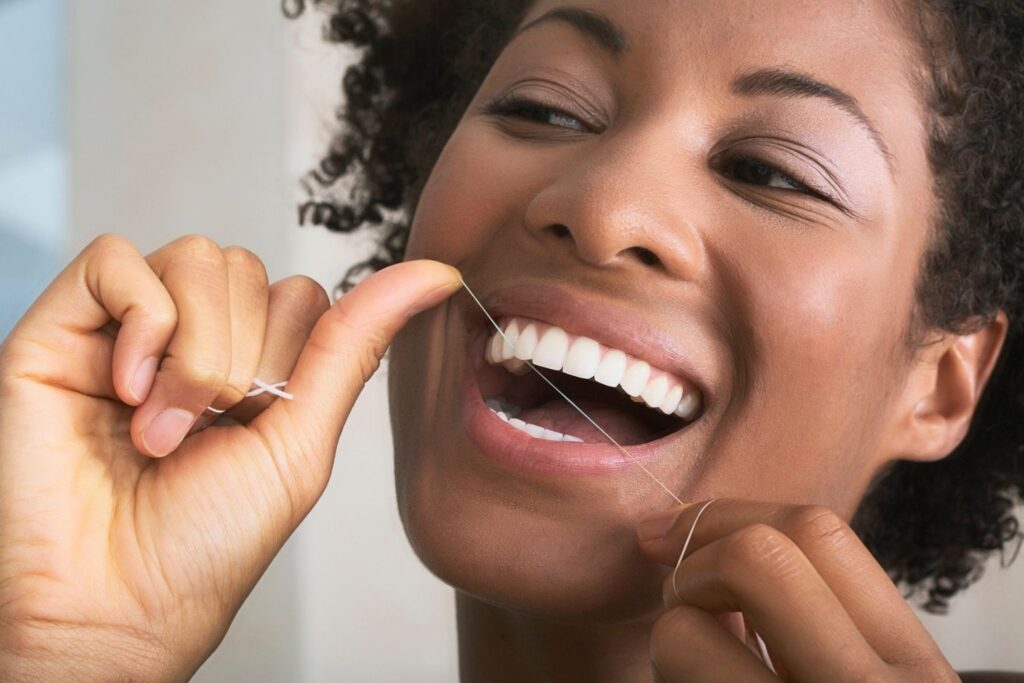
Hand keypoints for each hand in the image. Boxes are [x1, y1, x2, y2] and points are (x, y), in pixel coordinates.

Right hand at [0, 234, 459, 680]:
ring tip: (164, 428)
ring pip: (197, 258)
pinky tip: (127, 390)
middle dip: (246, 359)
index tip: (261, 422)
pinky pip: (117, 259)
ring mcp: (127, 328)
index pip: (302, 294)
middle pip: (252, 269)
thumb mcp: (302, 439)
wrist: (115, 603)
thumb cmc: (206, 543)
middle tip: (209, 430)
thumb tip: (434, 274)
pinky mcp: (62, 325)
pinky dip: (140, 325)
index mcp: (250, 363)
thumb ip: (354, 344)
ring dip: (197, 353)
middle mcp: (190, 337)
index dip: (292, 353)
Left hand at [636, 498, 960, 681]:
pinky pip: (669, 676)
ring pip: (682, 628)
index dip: (730, 512)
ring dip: (669, 637)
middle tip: (675, 594)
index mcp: (913, 663)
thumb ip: (827, 621)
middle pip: (756, 555)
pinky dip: (667, 673)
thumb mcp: (871, 679)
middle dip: (693, 559)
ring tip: (698, 667)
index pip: (820, 531)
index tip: (677, 527)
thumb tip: (718, 548)